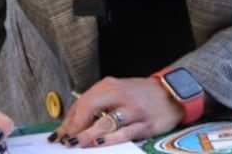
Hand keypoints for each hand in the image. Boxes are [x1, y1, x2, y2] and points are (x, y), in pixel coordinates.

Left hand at [48, 76, 182, 147]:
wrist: (173, 93)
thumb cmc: (140, 95)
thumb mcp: (117, 93)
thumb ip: (97, 105)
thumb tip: (73, 125)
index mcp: (109, 86)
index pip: (82, 103)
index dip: (68, 120)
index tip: (59, 135)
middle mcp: (119, 95)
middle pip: (89, 108)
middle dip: (74, 126)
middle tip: (65, 141)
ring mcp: (133, 110)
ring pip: (105, 122)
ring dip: (87, 134)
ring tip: (75, 144)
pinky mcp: (145, 124)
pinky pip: (124, 133)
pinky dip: (110, 139)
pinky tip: (98, 144)